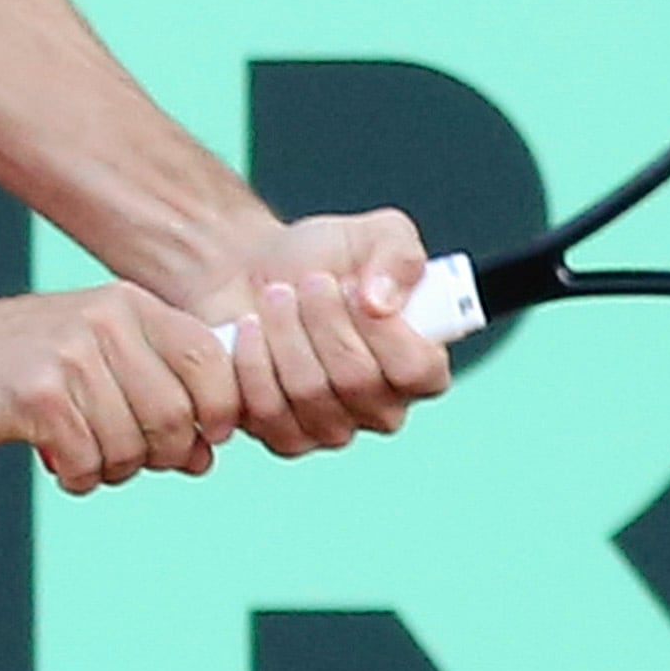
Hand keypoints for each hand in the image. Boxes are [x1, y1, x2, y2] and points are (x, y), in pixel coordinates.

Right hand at [0, 282, 242, 493]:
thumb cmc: (21, 364)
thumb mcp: (97, 358)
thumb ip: (155, 395)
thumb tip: (205, 457)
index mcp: (129, 305)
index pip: (211, 361)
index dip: (221, 411)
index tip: (201, 438)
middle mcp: (108, 322)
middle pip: (177, 415)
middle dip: (160, 455)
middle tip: (125, 457)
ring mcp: (73, 357)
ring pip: (134, 446)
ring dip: (114, 469)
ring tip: (86, 456)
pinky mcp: (40, 397)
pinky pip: (90, 462)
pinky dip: (80, 477)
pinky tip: (60, 463)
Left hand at [200, 211, 454, 457]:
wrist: (253, 271)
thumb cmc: (324, 257)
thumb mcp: (375, 233)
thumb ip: (399, 255)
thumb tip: (382, 302)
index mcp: (419, 366)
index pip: (418, 370)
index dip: (383, 330)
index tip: (350, 286)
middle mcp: (383, 407)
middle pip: (357, 380)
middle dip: (323, 320)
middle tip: (307, 283)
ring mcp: (333, 429)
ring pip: (310, 393)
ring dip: (286, 333)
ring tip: (276, 296)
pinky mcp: (284, 437)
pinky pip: (268, 410)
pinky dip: (253, 360)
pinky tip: (250, 328)